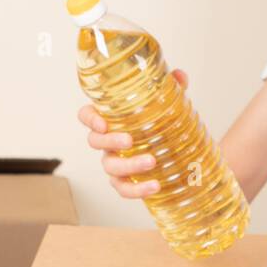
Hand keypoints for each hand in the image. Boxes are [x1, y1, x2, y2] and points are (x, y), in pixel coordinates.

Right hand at [77, 68, 187, 198]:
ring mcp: (114, 162)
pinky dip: (137, 191)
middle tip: (130, 140)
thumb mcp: (165, 102)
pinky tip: (155, 186)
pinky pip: (123, 189)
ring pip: (110, 167)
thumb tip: (180, 76)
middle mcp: (107, 142)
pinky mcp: (126, 182)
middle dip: (110, 142)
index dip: (89, 119)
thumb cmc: (160, 122)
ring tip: (152, 161)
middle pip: (94, 142)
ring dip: (129, 165)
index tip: (103, 123)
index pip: (86, 116)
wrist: (176, 151)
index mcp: (110, 119)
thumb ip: (171, 87)